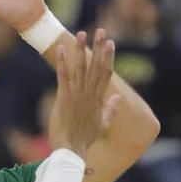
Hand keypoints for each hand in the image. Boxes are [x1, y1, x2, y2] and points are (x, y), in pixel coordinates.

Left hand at [48, 29, 121, 157]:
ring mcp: (78, 95)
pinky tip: (61, 49)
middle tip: (101, 30)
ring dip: (81, 49)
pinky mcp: (64, 98)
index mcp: (99, 99)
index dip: (109, 56)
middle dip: (99, 47)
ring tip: (81, 33)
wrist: (72, 151)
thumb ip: (111, 109)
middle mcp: (90, 94)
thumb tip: (118, 97)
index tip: (111, 42)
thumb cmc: (86, 140)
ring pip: (81, 67)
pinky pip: (64, 76)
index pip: (107, 73)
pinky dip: (63, 62)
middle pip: (97, 66)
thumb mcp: (102, 124)